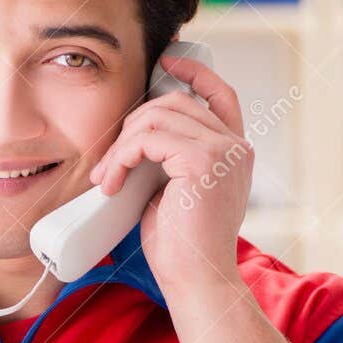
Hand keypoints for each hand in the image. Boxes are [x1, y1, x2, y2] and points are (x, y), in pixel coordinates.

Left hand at [87, 53, 250, 296]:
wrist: (196, 279)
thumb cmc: (181, 245)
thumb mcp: (175, 190)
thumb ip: (168, 158)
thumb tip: (135, 137)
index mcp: (233, 150)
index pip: (219, 93)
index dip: (193, 71)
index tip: (164, 63)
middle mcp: (235, 145)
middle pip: (174, 101)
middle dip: (131, 125)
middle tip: (108, 163)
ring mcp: (224, 151)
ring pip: (157, 115)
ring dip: (121, 144)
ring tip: (108, 177)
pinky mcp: (203, 161)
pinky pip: (149, 138)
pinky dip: (121, 156)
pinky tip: (113, 183)